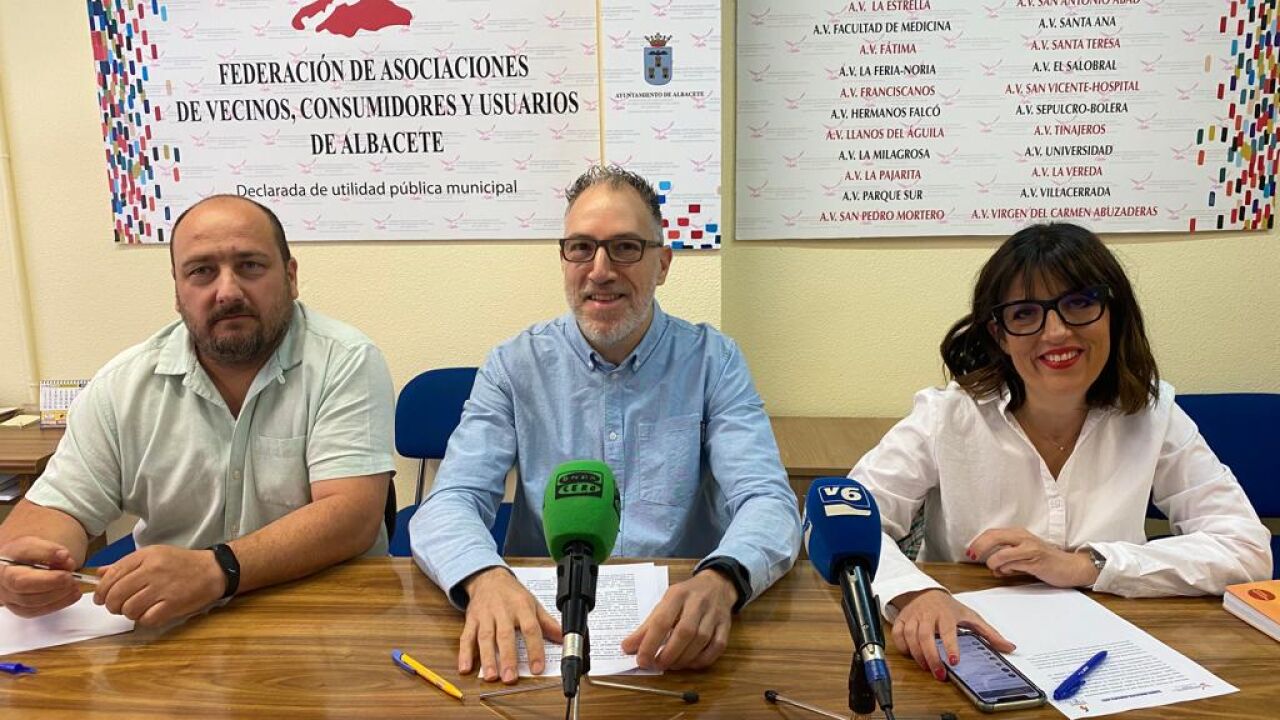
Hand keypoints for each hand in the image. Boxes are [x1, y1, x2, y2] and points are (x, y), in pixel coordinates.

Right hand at [0, 536, 81, 617]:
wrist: (20, 568)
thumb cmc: (30, 556)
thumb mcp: (41, 545)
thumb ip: (52, 550)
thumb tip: (64, 558)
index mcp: (8, 554)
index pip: (23, 551)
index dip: (46, 553)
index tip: (64, 555)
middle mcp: (3, 576)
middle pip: (21, 582)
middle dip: (51, 580)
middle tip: (70, 576)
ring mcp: (7, 595)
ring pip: (28, 600)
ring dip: (57, 594)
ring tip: (74, 585)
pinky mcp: (17, 608)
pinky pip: (34, 611)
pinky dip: (56, 604)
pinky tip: (70, 595)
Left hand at [94, 545, 224, 626]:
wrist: (212, 570)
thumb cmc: (181, 563)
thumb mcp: (153, 555)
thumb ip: (126, 565)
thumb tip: (100, 574)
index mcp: (145, 556)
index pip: (112, 576)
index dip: (101, 591)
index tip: (100, 598)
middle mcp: (152, 570)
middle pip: (116, 595)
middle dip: (112, 605)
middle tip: (117, 607)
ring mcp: (163, 588)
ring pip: (129, 609)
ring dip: (129, 613)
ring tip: (138, 608)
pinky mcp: (173, 604)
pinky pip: (146, 619)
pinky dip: (145, 619)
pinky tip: (151, 613)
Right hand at [459, 567, 561, 683]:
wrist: (488, 578)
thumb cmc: (512, 594)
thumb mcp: (533, 604)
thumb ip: (547, 623)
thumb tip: (563, 638)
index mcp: (522, 607)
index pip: (530, 629)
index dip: (534, 649)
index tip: (537, 667)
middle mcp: (503, 611)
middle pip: (505, 635)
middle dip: (508, 657)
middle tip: (510, 677)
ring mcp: (485, 616)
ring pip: (485, 638)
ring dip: (487, 658)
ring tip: (491, 676)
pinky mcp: (471, 620)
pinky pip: (466, 637)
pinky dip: (464, 653)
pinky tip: (465, 668)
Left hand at [621, 569, 735, 670]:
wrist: (717, 584)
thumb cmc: (686, 596)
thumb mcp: (665, 602)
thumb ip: (648, 625)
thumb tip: (628, 647)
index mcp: (677, 594)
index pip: (662, 621)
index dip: (650, 643)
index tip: (641, 659)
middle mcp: (697, 602)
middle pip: (684, 632)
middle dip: (669, 654)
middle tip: (657, 665)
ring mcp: (714, 614)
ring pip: (701, 640)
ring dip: (684, 658)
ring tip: (671, 665)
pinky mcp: (726, 625)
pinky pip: (717, 646)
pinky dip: (702, 659)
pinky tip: (690, 663)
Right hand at [890, 588, 1013, 680]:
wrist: (926, 592)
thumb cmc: (949, 607)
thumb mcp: (971, 617)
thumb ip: (989, 634)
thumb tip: (1009, 647)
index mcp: (946, 613)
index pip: (947, 630)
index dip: (950, 646)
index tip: (953, 661)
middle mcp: (927, 614)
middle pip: (925, 636)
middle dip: (931, 657)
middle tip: (939, 673)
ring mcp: (913, 616)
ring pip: (910, 636)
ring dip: (918, 655)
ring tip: (928, 667)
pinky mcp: (901, 619)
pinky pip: (897, 635)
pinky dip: (902, 647)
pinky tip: (912, 654)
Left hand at [967, 528, 1098, 587]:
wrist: (1071, 567)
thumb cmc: (1046, 561)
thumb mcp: (1024, 554)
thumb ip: (1008, 557)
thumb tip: (992, 565)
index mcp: (1019, 534)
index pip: (993, 532)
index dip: (978, 541)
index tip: (969, 551)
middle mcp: (1023, 537)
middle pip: (994, 537)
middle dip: (980, 547)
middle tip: (972, 557)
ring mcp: (1030, 548)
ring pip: (1001, 553)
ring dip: (994, 564)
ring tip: (998, 569)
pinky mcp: (1036, 561)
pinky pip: (1013, 564)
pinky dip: (1006, 570)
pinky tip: (1008, 572)